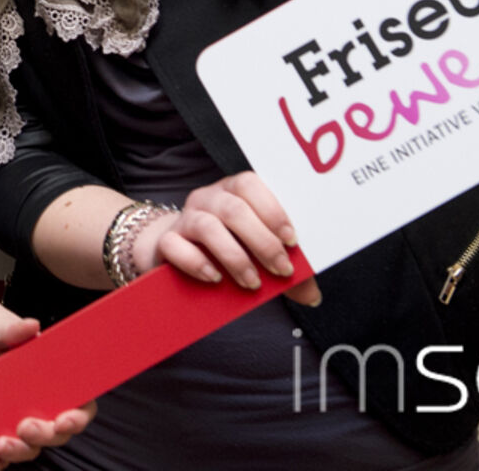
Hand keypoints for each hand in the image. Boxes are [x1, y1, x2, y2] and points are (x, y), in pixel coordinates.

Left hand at [0, 291, 93, 469]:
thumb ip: (12, 327)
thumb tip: (31, 325)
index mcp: (49, 374)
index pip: (77, 402)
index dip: (78, 416)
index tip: (64, 420)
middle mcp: (35, 399)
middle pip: (55, 431)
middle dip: (45, 436)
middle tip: (25, 427)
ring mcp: (12, 414)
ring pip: (29, 446)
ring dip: (20, 452)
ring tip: (1, 444)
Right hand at [135, 173, 320, 306]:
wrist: (177, 253)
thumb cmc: (228, 248)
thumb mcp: (258, 253)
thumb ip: (285, 269)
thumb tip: (312, 295)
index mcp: (233, 191)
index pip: (250, 184)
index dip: (273, 210)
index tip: (292, 240)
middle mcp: (208, 198)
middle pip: (234, 209)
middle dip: (263, 242)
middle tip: (281, 270)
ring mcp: (184, 218)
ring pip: (207, 226)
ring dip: (235, 257)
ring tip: (251, 283)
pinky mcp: (166, 241)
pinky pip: (175, 246)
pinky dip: (197, 263)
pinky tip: (215, 278)